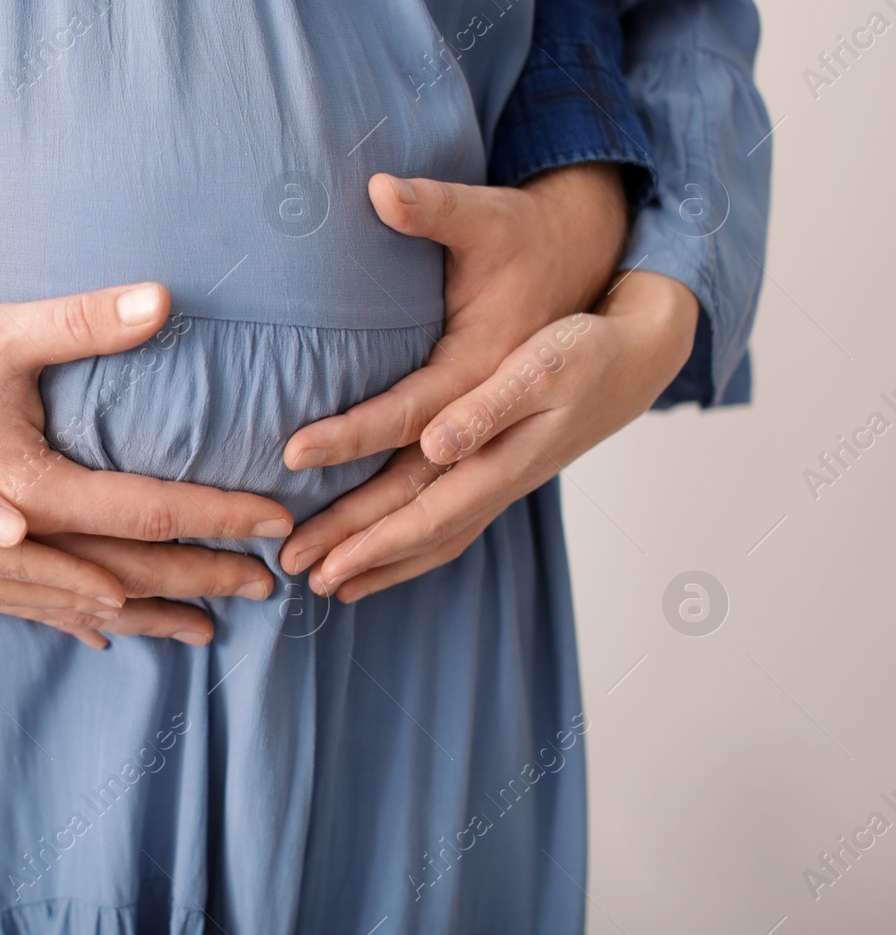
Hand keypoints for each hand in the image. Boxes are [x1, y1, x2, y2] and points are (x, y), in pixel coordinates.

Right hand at [0, 282, 294, 647]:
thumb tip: (159, 303)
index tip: (275, 526)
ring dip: (143, 612)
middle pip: (119, 573)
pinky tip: (96, 632)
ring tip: (201, 630)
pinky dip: (68, 618)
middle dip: (197, 580)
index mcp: (21, 494)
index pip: (143, 516)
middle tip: (269, 587)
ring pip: (74, 602)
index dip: (215, 519)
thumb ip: (76, 324)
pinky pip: (22, 603)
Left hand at [280, 164, 628, 575]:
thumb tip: (435, 445)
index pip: (422, 516)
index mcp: (500, 462)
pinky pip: (450, 522)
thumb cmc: (586, 352)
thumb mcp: (539, 369)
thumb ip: (487, 408)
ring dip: (382, 562)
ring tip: (330, 582)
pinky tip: (384, 549)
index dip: (369, 542)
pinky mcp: (502, 469)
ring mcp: (501, 481)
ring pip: (435, 538)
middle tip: (294, 572)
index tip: (319, 561)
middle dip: (356, 558)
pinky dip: (413, 545)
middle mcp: (497, 483)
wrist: (640, 353)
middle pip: (417, 534)